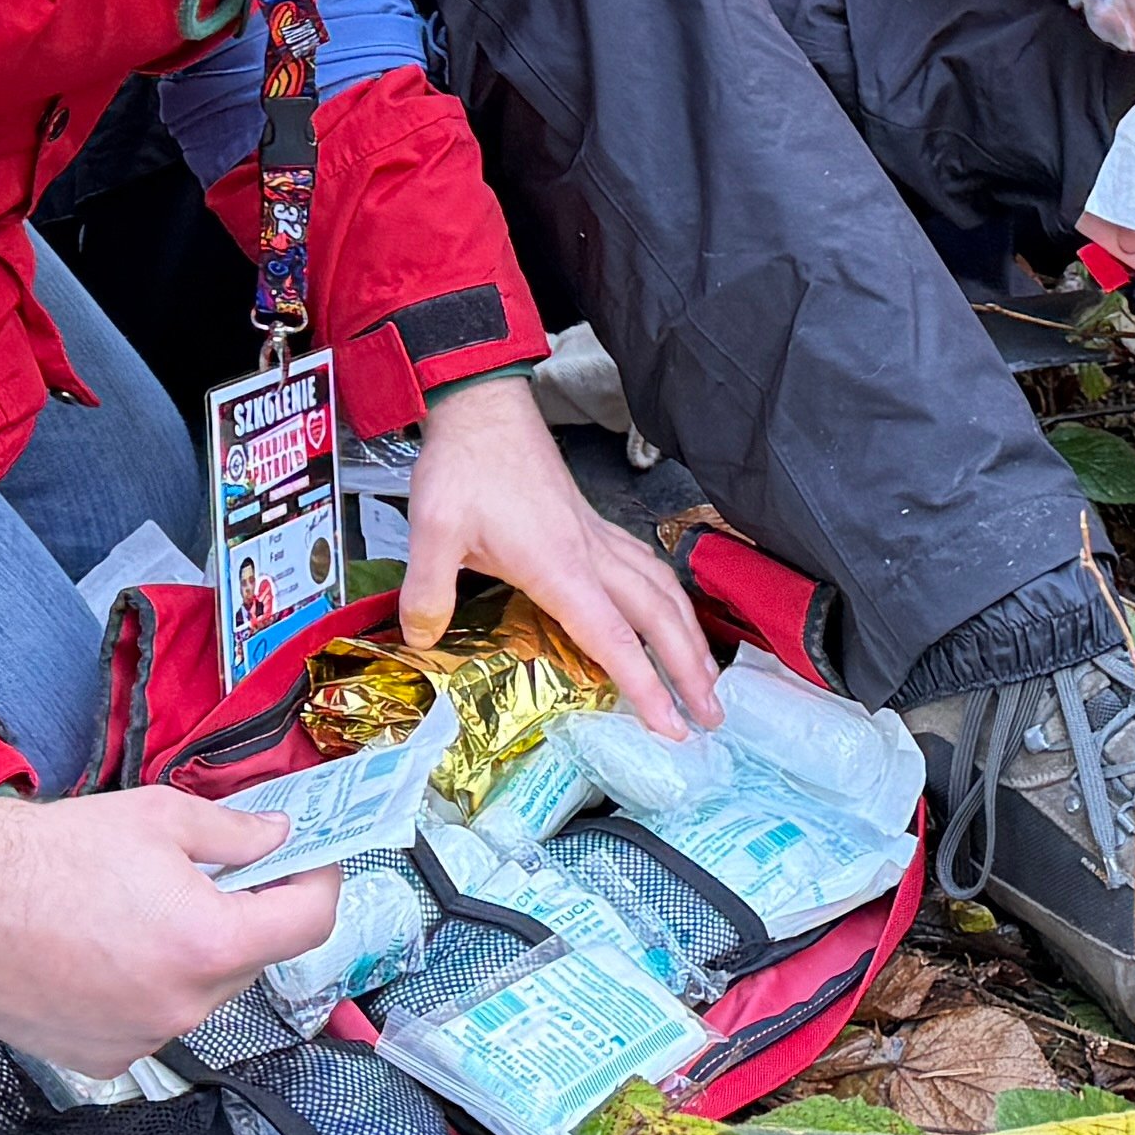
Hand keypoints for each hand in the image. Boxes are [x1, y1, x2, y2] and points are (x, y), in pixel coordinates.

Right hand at [0, 787, 348, 1077]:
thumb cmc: (52, 855)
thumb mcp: (159, 818)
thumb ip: (234, 833)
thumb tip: (276, 839)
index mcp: (209, 943)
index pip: (307, 925)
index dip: (318, 885)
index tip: (308, 865)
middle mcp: (183, 1005)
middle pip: (250, 961)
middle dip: (245, 917)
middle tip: (217, 876)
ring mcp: (142, 1039)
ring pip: (199, 995)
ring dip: (192, 958)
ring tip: (143, 914)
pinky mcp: (101, 1059)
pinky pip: (150, 1023)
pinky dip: (145, 991)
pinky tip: (106, 954)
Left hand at [400, 372, 718, 734]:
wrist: (483, 409)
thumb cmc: (465, 464)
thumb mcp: (433, 529)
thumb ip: (429, 591)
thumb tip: (423, 640)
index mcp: (560, 565)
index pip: (613, 638)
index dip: (646, 685)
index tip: (672, 726)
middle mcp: (592, 554)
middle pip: (659, 617)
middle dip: (690, 669)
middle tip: (711, 715)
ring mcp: (598, 536)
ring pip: (663, 589)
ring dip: (690, 634)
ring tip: (706, 674)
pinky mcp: (594, 524)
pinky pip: (648, 566)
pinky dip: (670, 597)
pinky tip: (671, 609)